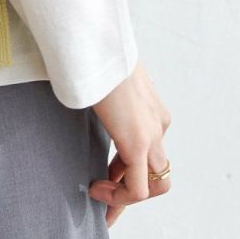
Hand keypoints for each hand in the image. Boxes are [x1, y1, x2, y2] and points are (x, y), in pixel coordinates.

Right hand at [88, 60, 170, 227]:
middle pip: (156, 170)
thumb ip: (103, 92)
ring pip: (155, 183)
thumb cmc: (93, 50)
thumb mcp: (102, 74)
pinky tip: (96, 190)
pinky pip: (138, 189)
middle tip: (105, 195)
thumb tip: (81, 92)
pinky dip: (119, 197)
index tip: (104, 176)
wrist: (94, 40)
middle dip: (131, 187)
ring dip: (126, 196)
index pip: (148, 149)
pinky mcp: (138, 143)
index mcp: (151, 106)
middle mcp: (158, 123)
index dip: (126, 168)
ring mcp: (152, 134)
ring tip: (100, 198)